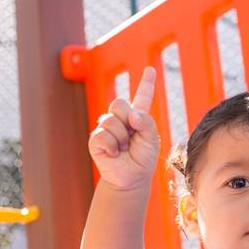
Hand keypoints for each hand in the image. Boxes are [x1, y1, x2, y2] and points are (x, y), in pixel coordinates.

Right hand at [88, 66, 159, 190]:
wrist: (131, 179)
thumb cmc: (142, 160)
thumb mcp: (152, 140)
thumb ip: (147, 122)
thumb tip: (131, 114)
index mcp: (137, 117)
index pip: (142, 96)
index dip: (146, 83)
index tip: (150, 69)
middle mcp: (120, 119)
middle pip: (118, 103)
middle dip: (126, 119)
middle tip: (130, 138)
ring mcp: (106, 129)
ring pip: (110, 120)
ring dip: (121, 138)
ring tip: (123, 149)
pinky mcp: (96, 140)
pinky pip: (102, 135)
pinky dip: (111, 146)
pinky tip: (114, 153)